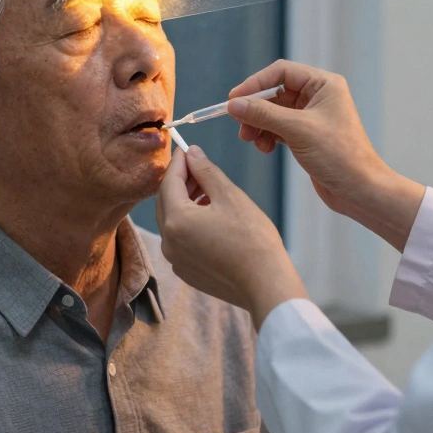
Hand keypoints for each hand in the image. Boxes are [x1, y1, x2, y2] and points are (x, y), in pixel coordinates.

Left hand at [156, 146, 305, 329]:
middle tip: (198, 167)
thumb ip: (206, 171)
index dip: (178, 162)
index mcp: (176, 220)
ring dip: (185, 202)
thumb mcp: (230, 196)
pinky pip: (180, 240)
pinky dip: (189, 224)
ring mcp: (175, 259)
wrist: (266, 284)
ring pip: (173, 221)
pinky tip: (210, 217)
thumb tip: (192, 152)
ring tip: (208, 191)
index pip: (169, 182)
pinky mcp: (186, 271)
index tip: (186, 148)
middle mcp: (168, 241)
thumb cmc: (252, 238)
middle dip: (180, 182)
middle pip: (166, 202)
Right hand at [227, 60, 425, 251]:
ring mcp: (312, 116)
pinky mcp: (307, 136)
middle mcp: (319, 96)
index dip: (255, 84)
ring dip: (259, 124)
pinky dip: (267, 136)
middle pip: (275, 92)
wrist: (360, 190)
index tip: (233, 99)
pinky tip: (265, 148)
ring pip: (274, 112)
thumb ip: (263, 114)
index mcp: (324, 84)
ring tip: (251, 140)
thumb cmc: (340, 156)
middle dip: (255, 109)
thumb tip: (234, 104)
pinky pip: (278, 128)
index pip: (281, 72)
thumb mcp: (297, 130)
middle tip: (240, 125)